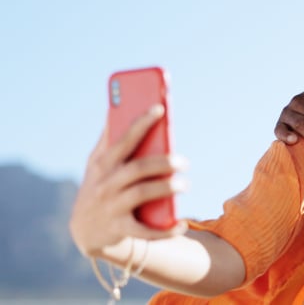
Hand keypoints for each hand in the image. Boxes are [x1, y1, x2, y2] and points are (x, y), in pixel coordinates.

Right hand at [70, 104, 187, 258]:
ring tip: (185, 185)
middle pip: (138, 168)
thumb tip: (118, 106)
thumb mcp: (98, 163)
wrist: (84, 230)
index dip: (141, 123)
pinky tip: (181, 223)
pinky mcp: (119, 229)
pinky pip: (144, 230)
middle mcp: (106, 183)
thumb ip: (109, 138)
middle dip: (164, 162)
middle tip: (185, 162)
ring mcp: (111, 207)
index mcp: (103, 163)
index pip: (124, 139)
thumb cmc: (100, 186)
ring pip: (142, 194)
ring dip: (168, 188)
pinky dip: (165, 229)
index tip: (160, 109)